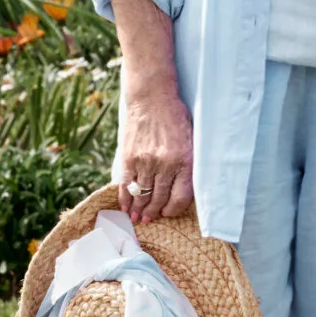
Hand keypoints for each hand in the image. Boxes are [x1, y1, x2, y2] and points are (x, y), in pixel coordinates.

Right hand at [119, 85, 194, 222]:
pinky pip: (126, 185)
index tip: (168, 213)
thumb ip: (187, 163)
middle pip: (159, 198)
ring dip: (139, 209)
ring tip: (138, 218)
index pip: (180, 197)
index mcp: (184, 160)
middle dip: (154, 212)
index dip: (173, 210)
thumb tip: (182, 188)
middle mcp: (165, 164)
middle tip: (150, 219)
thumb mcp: (191, 138)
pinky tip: (125, 207)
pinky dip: (125, 199)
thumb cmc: (175, 116)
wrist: (152, 96)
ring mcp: (145, 161)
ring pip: (142, 194)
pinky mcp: (129, 157)